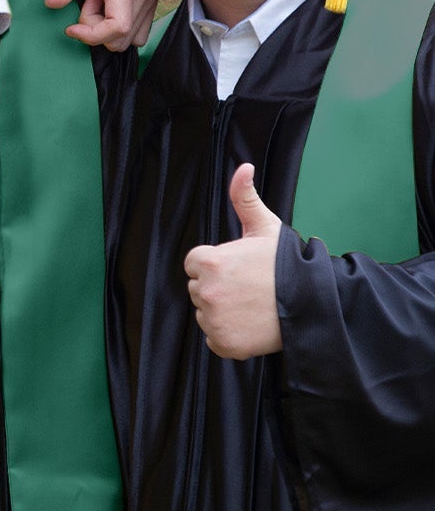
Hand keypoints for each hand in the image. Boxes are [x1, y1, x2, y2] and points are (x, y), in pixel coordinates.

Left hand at [30, 0, 156, 50]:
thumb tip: (55, 2)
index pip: (119, 26)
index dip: (93, 35)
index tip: (70, 28)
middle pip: (123, 34)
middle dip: (97, 29)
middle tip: (84, 1)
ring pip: (130, 35)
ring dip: (106, 26)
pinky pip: (136, 29)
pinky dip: (116, 24)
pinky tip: (103, 3)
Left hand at [183, 163, 283, 358]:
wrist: (314, 304)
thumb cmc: (287, 264)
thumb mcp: (265, 227)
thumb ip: (244, 197)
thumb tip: (243, 167)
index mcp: (209, 262)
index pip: (196, 264)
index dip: (218, 264)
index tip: (241, 268)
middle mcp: (206, 291)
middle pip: (198, 288)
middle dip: (219, 286)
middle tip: (250, 287)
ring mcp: (213, 319)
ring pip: (206, 312)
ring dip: (222, 310)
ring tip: (252, 305)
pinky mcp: (223, 343)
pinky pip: (214, 337)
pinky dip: (228, 334)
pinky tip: (251, 324)